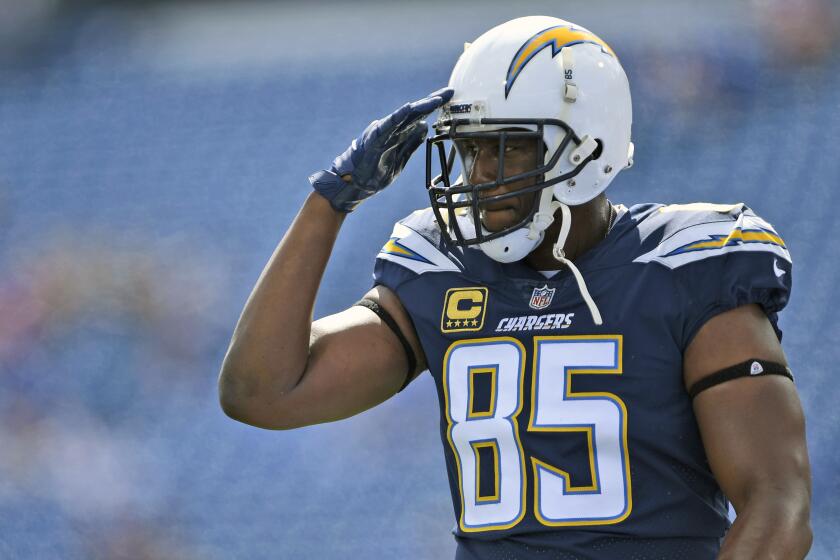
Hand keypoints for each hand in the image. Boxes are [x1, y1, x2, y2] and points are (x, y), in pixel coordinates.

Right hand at [309, 87, 453, 212]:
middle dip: (431, 102)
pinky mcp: (373, 141)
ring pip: (403, 117)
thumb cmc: (373, 173)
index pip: (419, 118)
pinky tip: (408, 108)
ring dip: (420, 107)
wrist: (352, 185)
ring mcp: (382, 134)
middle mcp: (391, 131)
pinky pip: (387, 127)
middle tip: (449, 92)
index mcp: (398, 135)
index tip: (450, 98)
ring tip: (435, 100)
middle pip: (414, 113)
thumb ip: (411, 144)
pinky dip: (397, 117)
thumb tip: (425, 127)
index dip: (434, 108)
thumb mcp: (400, 160)